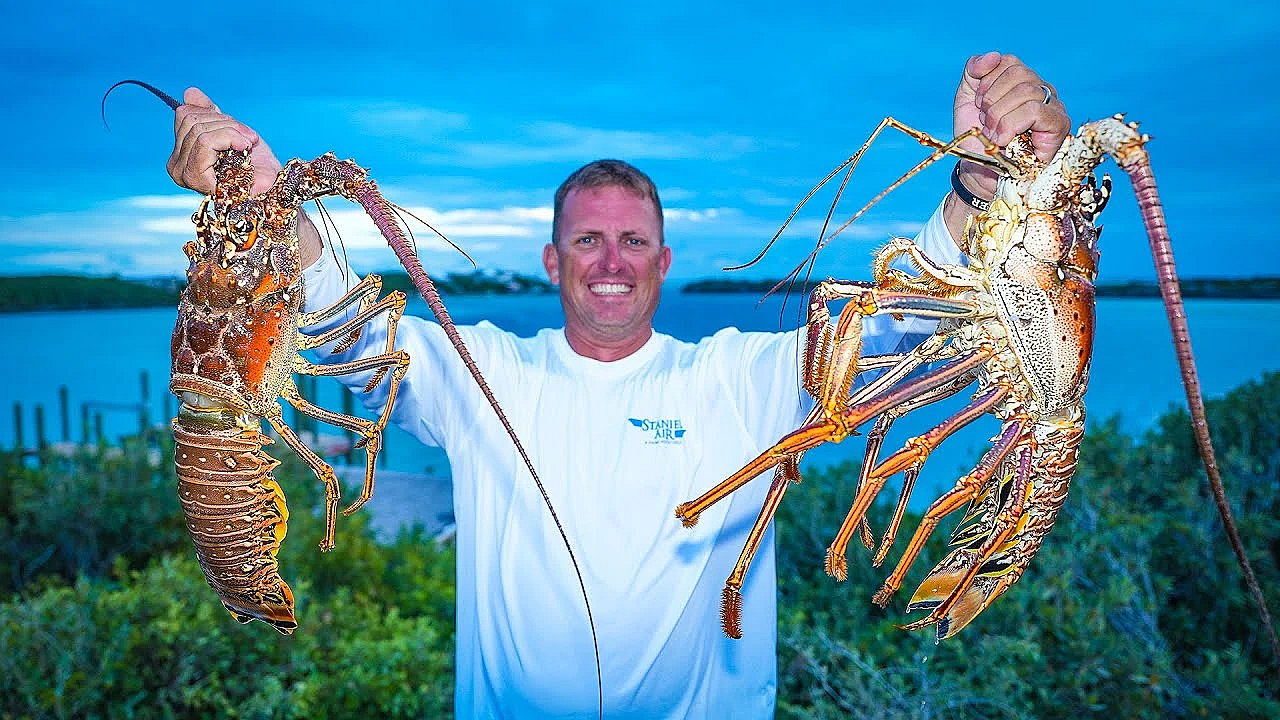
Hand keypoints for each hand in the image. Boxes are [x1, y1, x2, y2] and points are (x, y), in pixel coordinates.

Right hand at [167, 88, 281, 196]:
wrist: (275, 189)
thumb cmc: (257, 166)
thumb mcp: (232, 132)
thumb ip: (209, 114)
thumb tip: (189, 92)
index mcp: (181, 156)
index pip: (185, 114)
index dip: (215, 114)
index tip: (240, 130)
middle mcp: (176, 167)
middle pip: (192, 120)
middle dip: (226, 123)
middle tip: (249, 138)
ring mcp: (184, 174)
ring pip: (200, 130)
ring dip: (232, 131)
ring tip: (248, 144)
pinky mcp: (195, 178)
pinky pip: (205, 141)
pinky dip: (229, 138)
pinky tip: (244, 149)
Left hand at [952, 51, 1070, 195]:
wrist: (980, 172)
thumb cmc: (977, 138)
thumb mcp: (967, 100)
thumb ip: (974, 72)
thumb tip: (992, 57)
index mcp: (1022, 81)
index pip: (1008, 61)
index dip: (986, 83)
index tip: (979, 106)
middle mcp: (1041, 89)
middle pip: (1018, 74)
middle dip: (992, 101)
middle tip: (986, 123)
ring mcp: (1053, 106)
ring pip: (1026, 92)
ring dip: (999, 117)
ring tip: (994, 134)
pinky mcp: (1059, 125)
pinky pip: (1035, 110)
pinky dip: (1011, 124)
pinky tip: (1004, 139)